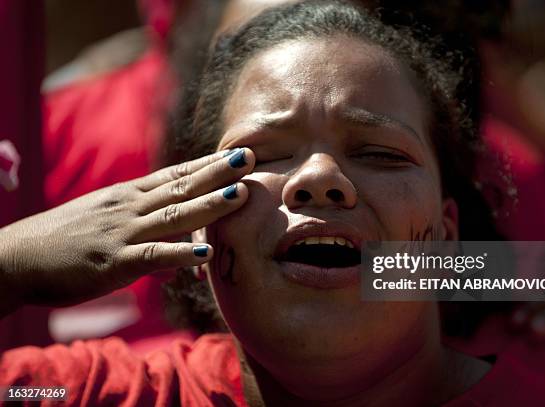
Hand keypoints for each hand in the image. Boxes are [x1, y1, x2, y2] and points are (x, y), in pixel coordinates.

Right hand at [0, 148, 253, 313]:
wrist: (15, 259)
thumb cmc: (64, 244)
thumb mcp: (110, 232)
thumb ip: (150, 241)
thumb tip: (182, 264)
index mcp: (128, 195)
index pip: (175, 174)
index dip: (207, 164)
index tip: (235, 153)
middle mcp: (129, 207)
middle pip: (180, 186)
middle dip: (217, 172)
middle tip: (249, 157)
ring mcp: (122, 232)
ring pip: (173, 215)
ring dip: (209, 204)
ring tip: (240, 194)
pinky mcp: (112, 262)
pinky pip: (152, 257)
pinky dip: (179, 255)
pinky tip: (204, 254)